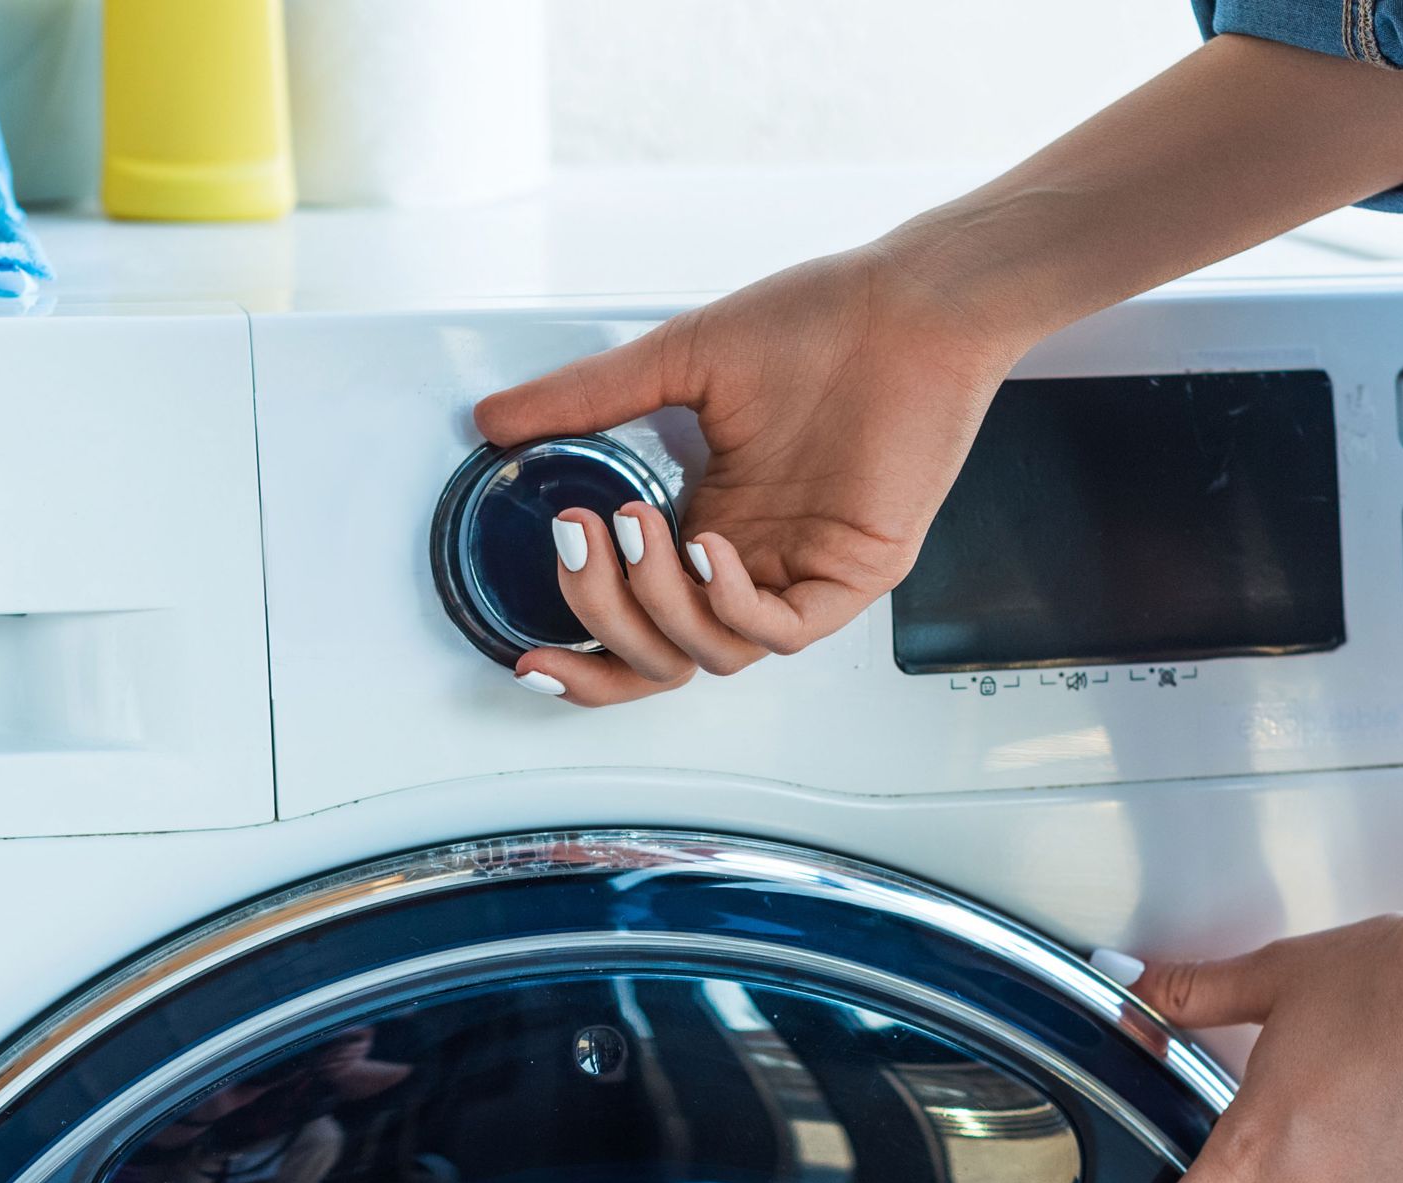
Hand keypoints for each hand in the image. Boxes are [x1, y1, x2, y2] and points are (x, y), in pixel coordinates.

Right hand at [472, 238, 1014, 704]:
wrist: (908, 304)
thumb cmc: (815, 326)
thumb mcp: (676, 363)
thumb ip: (585, 399)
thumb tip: (495, 418)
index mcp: (705, 531)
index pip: (638, 632)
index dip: (583, 656)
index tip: (529, 652)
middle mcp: (748, 566)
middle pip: (661, 658)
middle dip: (604, 617)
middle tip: (580, 540)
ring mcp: (800, 578)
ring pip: (712, 652)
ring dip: (660, 602)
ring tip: (638, 529)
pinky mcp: (853, 577)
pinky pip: (779, 631)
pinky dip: (731, 603)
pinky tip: (706, 549)